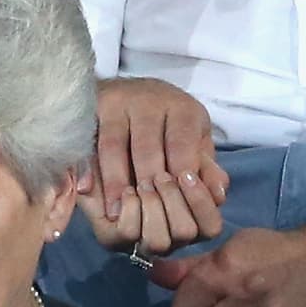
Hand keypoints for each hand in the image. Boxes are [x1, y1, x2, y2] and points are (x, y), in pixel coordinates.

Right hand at [79, 77, 228, 252]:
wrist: (129, 89)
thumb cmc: (168, 125)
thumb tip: (218, 194)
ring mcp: (121, 99)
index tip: (171, 209)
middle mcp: (153, 99)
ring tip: (115, 213)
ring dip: (115, 182)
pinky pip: (90, 140)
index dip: (176, 181)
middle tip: (140, 218)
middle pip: (147, 149)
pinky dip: (89, 167)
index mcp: (184, 109)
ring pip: (116, 146)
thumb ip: (206, 169)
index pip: (182, 148)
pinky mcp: (96, 103)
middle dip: (144, 186)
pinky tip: (87, 190)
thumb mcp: (194, 142)